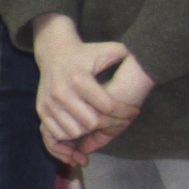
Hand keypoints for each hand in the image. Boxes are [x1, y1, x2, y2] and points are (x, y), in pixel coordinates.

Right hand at [33, 15, 123, 142]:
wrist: (54, 52)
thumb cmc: (86, 53)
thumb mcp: (108, 49)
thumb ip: (127, 55)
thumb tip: (147, 59)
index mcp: (79, 79)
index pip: (107, 106)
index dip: (125, 113)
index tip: (134, 112)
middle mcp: (61, 93)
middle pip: (91, 123)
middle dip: (109, 124)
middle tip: (120, 121)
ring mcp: (49, 104)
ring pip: (74, 131)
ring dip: (89, 133)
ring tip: (103, 127)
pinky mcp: (41, 111)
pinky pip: (57, 134)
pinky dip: (70, 139)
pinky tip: (82, 137)